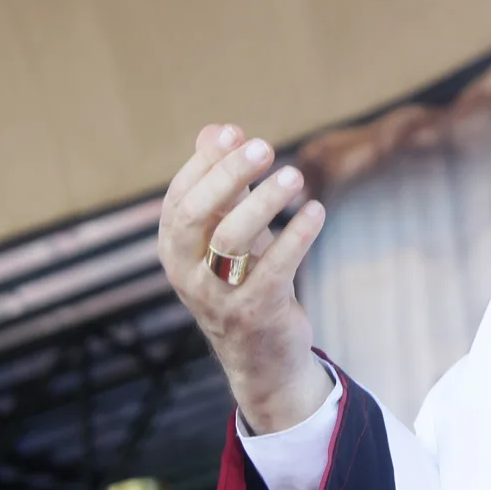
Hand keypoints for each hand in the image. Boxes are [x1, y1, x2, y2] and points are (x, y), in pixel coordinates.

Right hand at [158, 123, 331, 433]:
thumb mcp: (227, 233)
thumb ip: (221, 184)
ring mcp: (218, 297)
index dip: (205, 163)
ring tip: (295, 175)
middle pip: (195, 215)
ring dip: (264, 201)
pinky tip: (316, 210)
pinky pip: (275, 268)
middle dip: (228, 175)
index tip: (234, 132)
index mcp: (174, 250)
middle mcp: (187, 273)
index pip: (178, 197)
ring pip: (231, 240)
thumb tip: (216, 129)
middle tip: (265, 146)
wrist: (262, 360)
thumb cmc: (242, 281)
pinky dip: (297, 235)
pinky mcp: (256, 313)